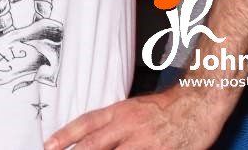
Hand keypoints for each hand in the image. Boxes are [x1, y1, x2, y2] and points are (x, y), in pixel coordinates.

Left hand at [44, 87, 227, 149]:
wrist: (199, 102)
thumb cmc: (167, 106)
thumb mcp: (134, 108)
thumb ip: (115, 123)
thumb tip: (94, 137)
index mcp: (120, 112)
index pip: (86, 124)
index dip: (65, 136)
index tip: (48, 145)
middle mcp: (129, 127)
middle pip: (95, 144)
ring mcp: (145, 143)